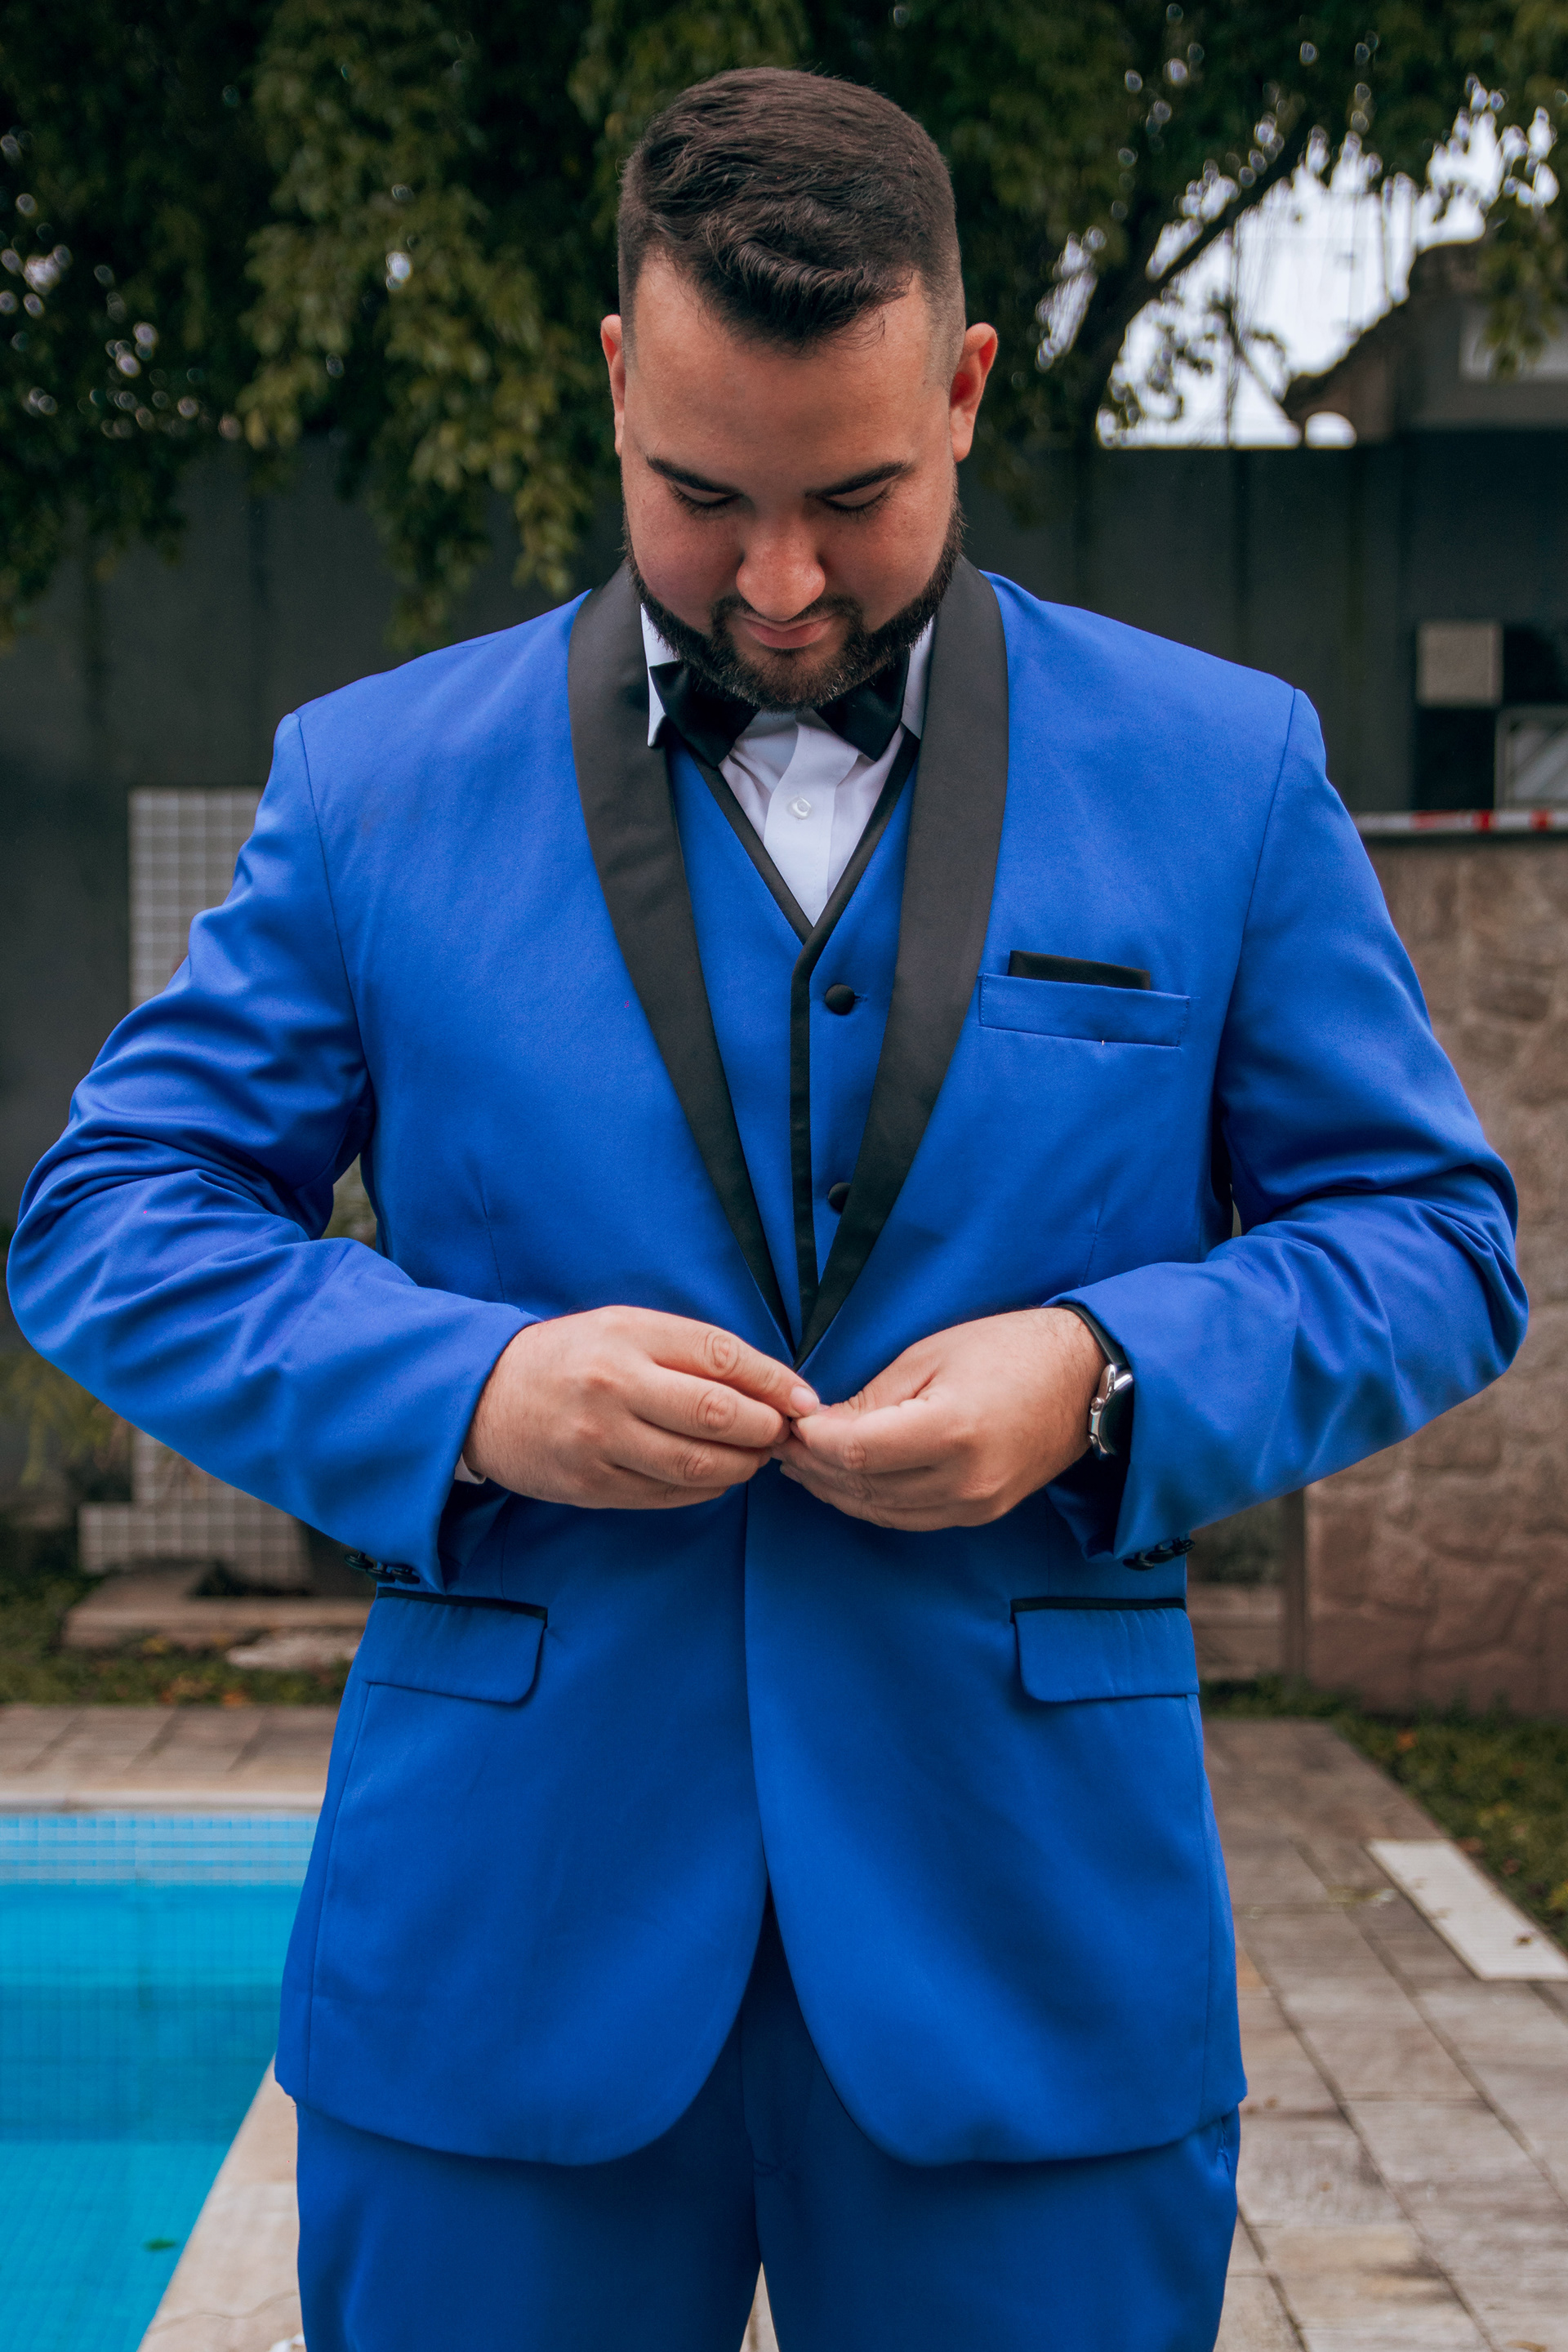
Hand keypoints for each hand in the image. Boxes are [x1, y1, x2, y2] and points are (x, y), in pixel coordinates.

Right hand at [464, 1307, 818, 1508]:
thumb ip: (689, 1349)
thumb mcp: (623, 1328)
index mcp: (626, 1336)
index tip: (804, 1399)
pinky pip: (667, 1494)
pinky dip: (707, 1488)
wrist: (483, 1397)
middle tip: (784, 1432)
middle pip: (717, 1414)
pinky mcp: (590, 1486)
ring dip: (744, 1465)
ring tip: (758, 1456)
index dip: (774, 1381)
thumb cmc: (569, 1357)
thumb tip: (769, 1382)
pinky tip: (719, 1475)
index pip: (721, 1357)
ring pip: (697, 1463)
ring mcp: (599, 1441)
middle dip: (766, 1428)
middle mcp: (613, 1387)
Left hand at [774, 1308, 1104, 1530]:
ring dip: (835, 1489)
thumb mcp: (931, 1355)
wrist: (1083, 1380)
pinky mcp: (980, 1513)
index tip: (791, 1423)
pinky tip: (845, 1480)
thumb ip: (873, 1398)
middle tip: (781, 1443)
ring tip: (801, 1464)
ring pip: (880, 1511)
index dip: (813, 1442)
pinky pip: (908, 1518)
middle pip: (864, 1487)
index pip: (857, 1451)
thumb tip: (819, 1426)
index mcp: (953, 1430)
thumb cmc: (1009, 1350)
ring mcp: (975, 1504)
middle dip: (814, 1467)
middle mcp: (965, 1480)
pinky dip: (869, 1501)